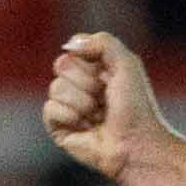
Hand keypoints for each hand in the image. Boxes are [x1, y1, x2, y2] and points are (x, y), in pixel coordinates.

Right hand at [42, 28, 163, 180]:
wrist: (134, 143)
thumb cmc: (135, 106)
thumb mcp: (127, 63)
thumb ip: (102, 42)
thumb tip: (68, 46)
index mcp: (94, 67)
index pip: (74, 49)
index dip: (90, 61)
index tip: (110, 76)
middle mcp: (78, 84)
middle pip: (62, 65)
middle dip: (86, 82)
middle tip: (104, 98)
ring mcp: (66, 105)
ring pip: (55, 87)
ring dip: (82, 102)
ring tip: (98, 115)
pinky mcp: (57, 126)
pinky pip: (50, 109)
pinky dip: (70, 116)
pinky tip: (86, 127)